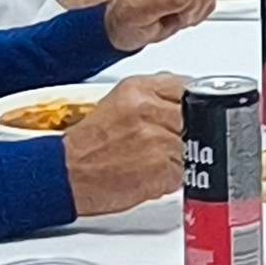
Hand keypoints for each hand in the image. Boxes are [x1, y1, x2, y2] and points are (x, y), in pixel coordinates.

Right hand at [60, 74, 185, 213]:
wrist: (67, 173)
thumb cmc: (89, 143)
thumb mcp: (118, 102)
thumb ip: (154, 96)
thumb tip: (185, 96)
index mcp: (139, 90)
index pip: (188, 87)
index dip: (196, 102)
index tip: (198, 111)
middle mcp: (150, 111)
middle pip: (198, 116)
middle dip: (194, 130)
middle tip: (179, 139)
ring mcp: (159, 141)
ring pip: (196, 146)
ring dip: (186, 156)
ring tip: (160, 159)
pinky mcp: (163, 171)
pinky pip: (187, 173)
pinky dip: (177, 177)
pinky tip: (156, 175)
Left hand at [102, 0, 213, 49]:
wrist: (132, 27)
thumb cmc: (128, 17)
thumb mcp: (136, 14)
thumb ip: (159, 1)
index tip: (168, 5)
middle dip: (188, 2)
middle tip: (169, 13)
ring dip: (192, 8)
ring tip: (172, 14)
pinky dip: (198, 11)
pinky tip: (180, 13)